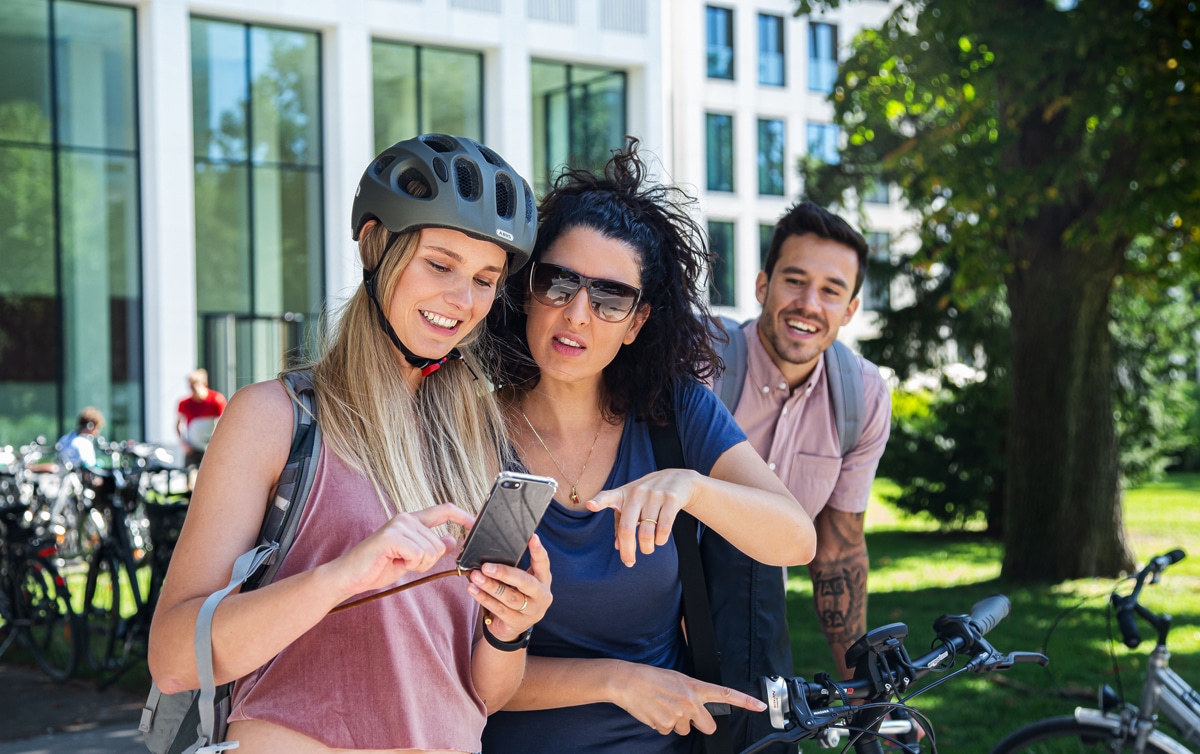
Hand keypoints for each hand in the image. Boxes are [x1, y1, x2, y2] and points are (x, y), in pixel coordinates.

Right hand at [328, 503, 475, 600]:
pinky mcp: (391, 536)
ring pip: (430, 550)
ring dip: (417, 564)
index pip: (445, 511)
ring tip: (397, 562)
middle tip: (405, 563)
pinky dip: (410, 564)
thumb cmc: (378, 567)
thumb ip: (430, 548)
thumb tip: (451, 542)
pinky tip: (394, 562)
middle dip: (428, 561)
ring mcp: (398, 525)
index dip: (463, 516)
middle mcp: (406, 518)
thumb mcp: (411, 559)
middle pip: (439, 543)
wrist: (350, 576)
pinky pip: (418, 554)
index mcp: (412, 521)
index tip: (476, 523)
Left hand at [467, 533, 551, 641]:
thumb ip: (513, 567)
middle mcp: (542, 596)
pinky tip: (473, 590)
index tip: (532, 537)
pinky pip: (499, 609)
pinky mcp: (517, 623)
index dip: (538, 550)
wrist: (512, 627)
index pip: (543, 563)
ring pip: (510, 597)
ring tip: (475, 576)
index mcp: (544, 580)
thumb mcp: (519, 581)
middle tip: (486, 567)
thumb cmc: (515, 595)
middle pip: (526, 582)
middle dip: (505, 573)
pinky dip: (484, 598)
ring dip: (490, 586)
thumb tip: (492, 548)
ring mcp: (532, 612)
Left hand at [585, 469, 698, 566]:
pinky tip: (659, 540)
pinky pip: (664, 529)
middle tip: (629, 563)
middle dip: (627, 551)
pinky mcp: (671, 499)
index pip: (607, 497)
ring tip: (648, 549)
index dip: (598, 502)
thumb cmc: (647, 497)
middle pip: (627, 529)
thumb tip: (618, 547)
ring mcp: (654, 495)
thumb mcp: (631, 505)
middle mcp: (636, 493)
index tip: (589, 505)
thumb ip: (620, 524)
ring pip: (646, 533)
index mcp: (622, 494)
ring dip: (647, 548)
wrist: (677, 479)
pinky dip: (660, 541)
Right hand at [615, 663, 765, 735]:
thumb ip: (691, 692)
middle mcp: (690, 702)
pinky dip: (661, 724)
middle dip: (698, 724)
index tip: (760, 706)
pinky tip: (653, 711)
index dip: (745, 702)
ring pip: (684, 730)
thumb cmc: (650, 677)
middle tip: (684, 713)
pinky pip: (667, 731)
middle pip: (708, 726)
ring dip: (675, 722)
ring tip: (662, 706)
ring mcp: (679, 715)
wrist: (628, 681)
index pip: (726, 694)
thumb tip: (694, 708)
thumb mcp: (677, 678)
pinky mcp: (665, 725)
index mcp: (695, 687)